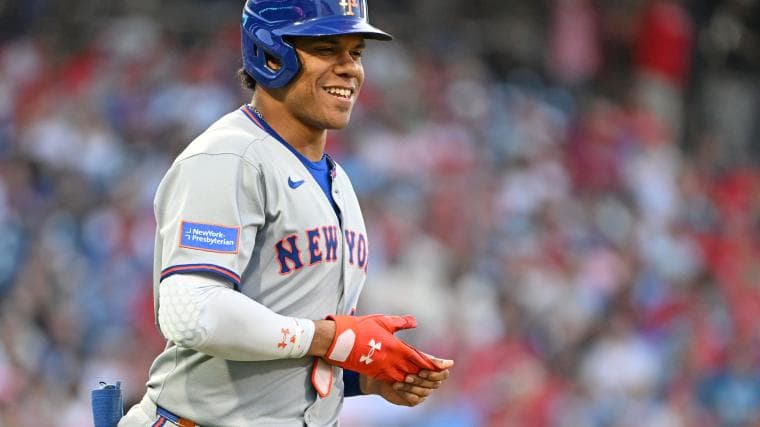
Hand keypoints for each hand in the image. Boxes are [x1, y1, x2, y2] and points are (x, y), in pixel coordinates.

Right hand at [322, 314, 436, 382]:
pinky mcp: (375, 372)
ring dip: (418, 379)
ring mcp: (383, 369)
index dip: (434, 363)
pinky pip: (393, 380)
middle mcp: (392, 361)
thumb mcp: (383, 321)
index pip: (420, 358)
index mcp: (396, 348)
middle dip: (429, 374)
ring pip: (406, 378)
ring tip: (429, 379)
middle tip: (442, 375)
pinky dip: (403, 381)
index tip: (447, 365)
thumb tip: (415, 322)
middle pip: (416, 371)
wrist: (340, 340)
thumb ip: (401, 323)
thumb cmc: (361, 327)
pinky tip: (409, 381)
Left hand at [361, 356, 453, 406]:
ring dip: (412, 386)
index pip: (443, 374)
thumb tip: (451, 363)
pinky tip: (396, 387)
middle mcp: (429, 381)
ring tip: (400, 380)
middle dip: (421, 380)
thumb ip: (430, 360)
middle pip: (435, 383)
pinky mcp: (413, 400)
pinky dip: (406, 393)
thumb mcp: (411, 355)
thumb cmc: (396, 359)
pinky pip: (415, 399)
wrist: (378, 371)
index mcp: (431, 368)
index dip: (435, 374)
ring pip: (424, 391)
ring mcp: (422, 391)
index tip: (422, 370)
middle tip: (408, 375)